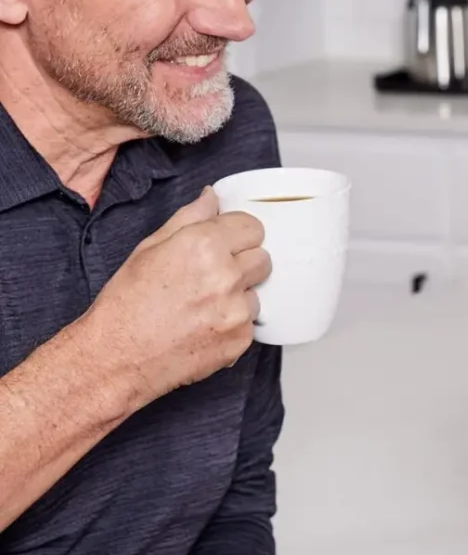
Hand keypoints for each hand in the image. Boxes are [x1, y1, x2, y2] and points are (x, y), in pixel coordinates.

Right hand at [82, 188, 269, 405]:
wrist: (117, 357)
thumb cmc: (126, 304)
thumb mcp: (149, 248)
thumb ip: (189, 219)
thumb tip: (212, 197)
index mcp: (204, 245)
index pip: (253, 227)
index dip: (238, 234)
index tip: (227, 242)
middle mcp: (225, 276)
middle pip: (262, 258)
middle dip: (242, 263)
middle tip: (211, 276)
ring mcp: (236, 311)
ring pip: (257, 293)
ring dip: (238, 296)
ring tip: (201, 306)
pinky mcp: (240, 340)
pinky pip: (251, 324)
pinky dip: (233, 324)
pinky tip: (203, 326)